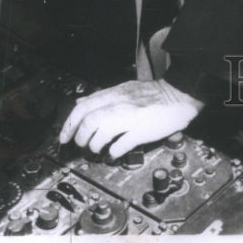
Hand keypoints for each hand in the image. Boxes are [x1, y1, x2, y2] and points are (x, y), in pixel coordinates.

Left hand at [59, 79, 203, 157]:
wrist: (178, 94)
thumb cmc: (153, 95)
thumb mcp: (124, 89)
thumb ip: (103, 96)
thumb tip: (81, 103)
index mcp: (115, 94)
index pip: (83, 107)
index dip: (69, 124)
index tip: (64, 137)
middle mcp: (120, 104)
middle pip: (89, 120)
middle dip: (80, 136)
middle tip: (81, 145)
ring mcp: (131, 118)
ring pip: (101, 131)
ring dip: (94, 144)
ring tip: (96, 149)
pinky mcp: (142, 131)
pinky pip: (121, 144)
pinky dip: (113, 152)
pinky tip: (113, 153)